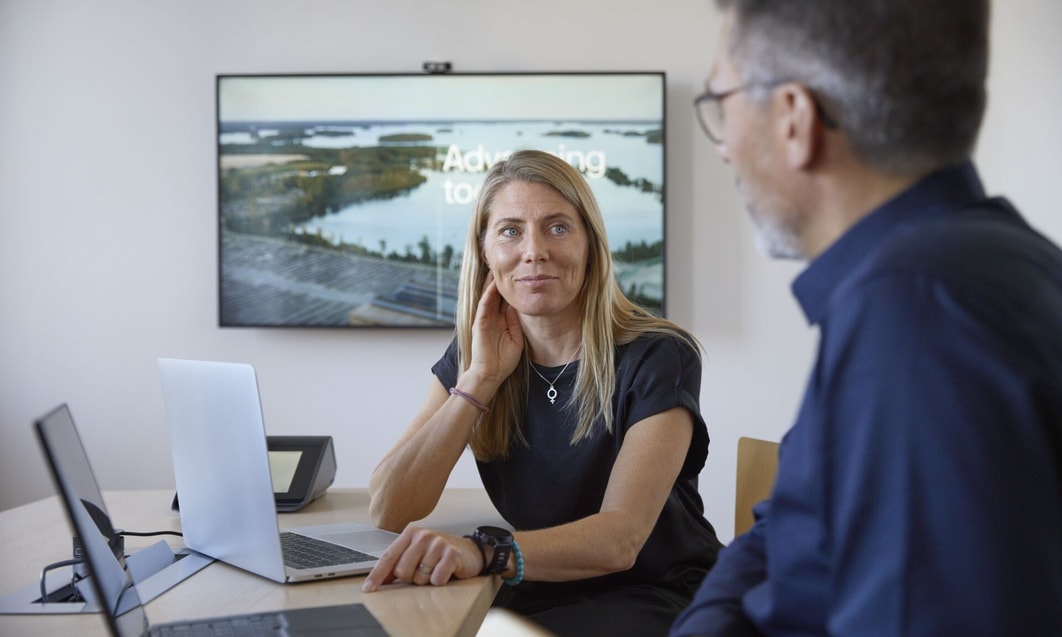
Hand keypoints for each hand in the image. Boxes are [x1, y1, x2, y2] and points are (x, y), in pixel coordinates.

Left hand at [361, 526, 484, 591]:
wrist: (470, 551)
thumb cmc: (439, 554)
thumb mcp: (417, 553)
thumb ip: (398, 563)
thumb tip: (378, 580)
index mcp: (410, 533)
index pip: (388, 557)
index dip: (377, 575)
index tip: (368, 588)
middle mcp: (423, 535)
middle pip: (402, 570)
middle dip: (411, 577)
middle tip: (423, 571)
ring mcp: (438, 543)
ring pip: (419, 577)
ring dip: (427, 580)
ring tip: (435, 569)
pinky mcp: (451, 553)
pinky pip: (436, 579)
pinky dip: (440, 581)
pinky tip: (446, 571)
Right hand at [467, 274, 522, 386]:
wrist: (491, 374)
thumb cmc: (504, 360)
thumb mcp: (516, 338)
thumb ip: (515, 322)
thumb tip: (517, 307)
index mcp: (501, 320)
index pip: (505, 300)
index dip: (511, 288)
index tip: (519, 275)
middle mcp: (492, 317)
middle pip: (496, 294)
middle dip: (500, 280)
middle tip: (506, 264)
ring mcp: (485, 319)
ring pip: (488, 295)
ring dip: (492, 282)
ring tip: (497, 267)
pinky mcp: (480, 322)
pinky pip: (484, 304)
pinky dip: (488, 293)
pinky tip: (493, 283)